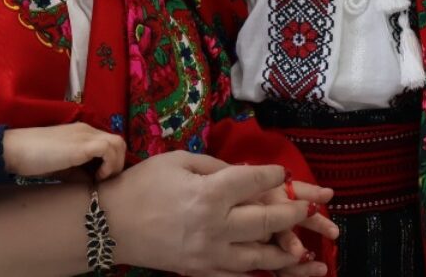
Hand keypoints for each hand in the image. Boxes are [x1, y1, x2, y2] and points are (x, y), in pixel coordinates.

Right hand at [1, 122, 125, 179]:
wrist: (15, 150)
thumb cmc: (34, 159)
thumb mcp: (63, 167)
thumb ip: (79, 172)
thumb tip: (93, 184)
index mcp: (82, 133)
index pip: (109, 143)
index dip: (111, 162)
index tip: (101, 179)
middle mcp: (87, 130)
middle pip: (118, 142)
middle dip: (117, 163)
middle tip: (104, 181)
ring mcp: (86, 134)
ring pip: (118, 143)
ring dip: (115, 164)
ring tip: (99, 180)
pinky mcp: (83, 144)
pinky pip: (108, 149)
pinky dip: (108, 165)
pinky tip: (96, 177)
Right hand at [103, 153, 332, 275]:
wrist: (110, 225)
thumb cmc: (143, 185)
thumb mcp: (179, 161)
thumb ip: (216, 167)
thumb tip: (247, 174)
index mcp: (210, 193)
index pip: (256, 182)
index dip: (275, 175)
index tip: (284, 173)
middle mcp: (216, 225)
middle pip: (268, 220)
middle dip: (296, 212)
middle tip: (315, 207)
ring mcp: (211, 253)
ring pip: (261, 256)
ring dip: (290, 254)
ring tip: (310, 254)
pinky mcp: (203, 270)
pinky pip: (240, 276)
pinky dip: (263, 275)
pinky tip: (280, 274)